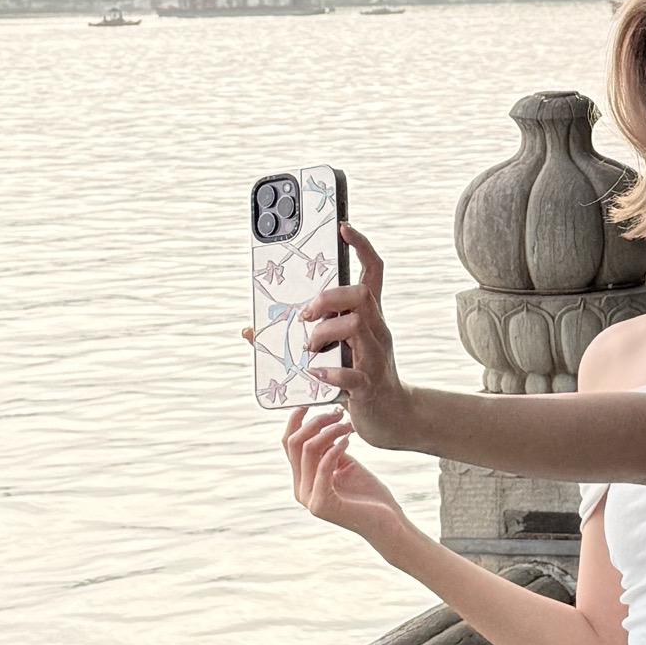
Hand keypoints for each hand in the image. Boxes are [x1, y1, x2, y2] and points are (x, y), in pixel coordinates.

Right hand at [283, 403, 408, 546]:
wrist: (387, 523)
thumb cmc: (369, 494)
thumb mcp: (346, 464)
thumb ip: (330, 448)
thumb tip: (324, 422)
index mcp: (302, 479)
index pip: (288, 444)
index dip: (295, 420)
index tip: (310, 400)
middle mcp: (300, 489)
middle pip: (295, 444)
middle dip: (315, 422)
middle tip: (337, 413)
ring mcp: (309, 498)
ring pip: (308, 450)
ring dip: (330, 431)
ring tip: (348, 426)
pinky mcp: (322, 504)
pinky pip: (324, 466)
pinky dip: (336, 448)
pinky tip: (349, 440)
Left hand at [296, 222, 417, 448]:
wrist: (394, 417)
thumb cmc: (360, 376)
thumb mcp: (335, 351)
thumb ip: (301, 334)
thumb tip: (250, 329)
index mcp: (370, 317)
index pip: (373, 271)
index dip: (360, 246)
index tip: (343, 227)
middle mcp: (377, 331)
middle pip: (362, 294)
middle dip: (328, 298)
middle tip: (305, 316)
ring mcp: (377, 357)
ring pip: (356, 326)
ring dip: (323, 333)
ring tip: (309, 349)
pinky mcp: (370, 386)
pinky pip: (351, 375)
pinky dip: (329, 374)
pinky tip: (315, 375)